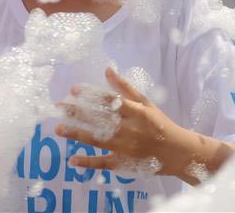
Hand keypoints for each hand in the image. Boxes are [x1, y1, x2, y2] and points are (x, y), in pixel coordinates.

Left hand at [55, 67, 186, 175]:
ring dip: (76, 134)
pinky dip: (88, 162)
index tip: (73, 89)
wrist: (176, 152)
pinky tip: (72, 159)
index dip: (91, 95)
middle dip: (77, 112)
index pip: (110, 101)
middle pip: (99, 119)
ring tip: (58, 129)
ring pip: (97, 140)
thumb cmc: (160, 124)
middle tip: (57, 107)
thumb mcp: (146, 103)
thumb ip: (126, 88)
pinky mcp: (124, 164)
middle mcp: (129, 130)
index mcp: (136, 112)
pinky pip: (103, 163)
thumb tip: (107, 70)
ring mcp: (125, 148)